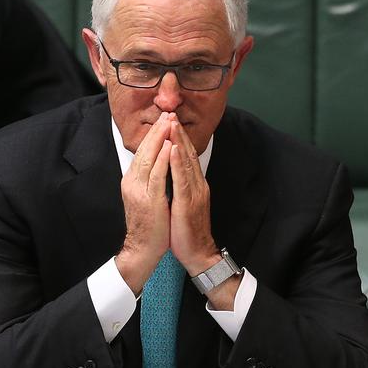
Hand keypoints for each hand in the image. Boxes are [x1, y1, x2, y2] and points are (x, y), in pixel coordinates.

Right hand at [116, 112, 171, 293]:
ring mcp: (140, 190)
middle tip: (167, 113)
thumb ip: (148, 179)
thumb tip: (156, 162)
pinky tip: (168, 146)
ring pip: (149, 158)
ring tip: (169, 123)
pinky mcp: (150, 200)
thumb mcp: (146, 196)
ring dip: (160, 139)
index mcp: (132, 180)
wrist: (142, 249)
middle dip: (157, 131)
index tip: (164, 120)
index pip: (142, 152)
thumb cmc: (149, 224)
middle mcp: (132, 182)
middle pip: (144, 150)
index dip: (153, 135)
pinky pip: (156, 175)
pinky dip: (162, 159)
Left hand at [167, 114, 219, 275]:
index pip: (187, 156)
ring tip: (171, 124)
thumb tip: (171, 173)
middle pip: (189, 153)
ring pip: (187, 162)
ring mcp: (195, 192)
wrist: (198, 253)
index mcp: (195, 185)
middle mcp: (197, 185)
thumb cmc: (187, 231)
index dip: (179, 138)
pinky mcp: (189, 202)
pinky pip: (183, 179)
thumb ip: (180, 187)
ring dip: (179, 141)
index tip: (170, 122)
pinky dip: (178, 163)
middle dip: (179, 133)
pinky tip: (174, 150)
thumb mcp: (183, 204)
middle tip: (170, 114)